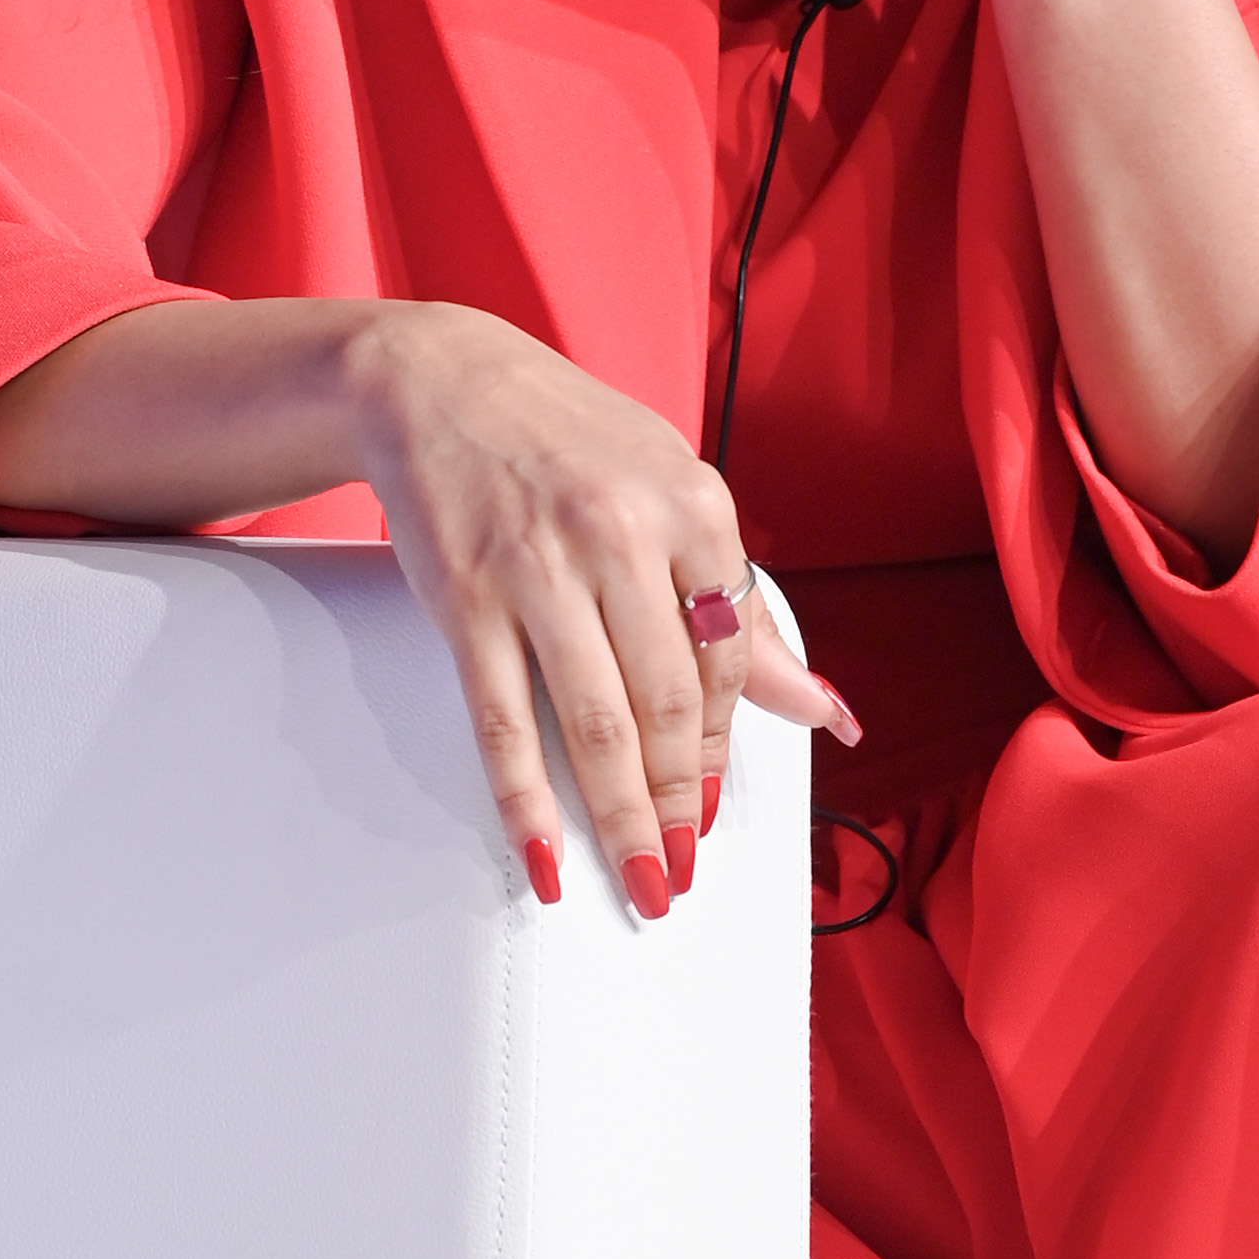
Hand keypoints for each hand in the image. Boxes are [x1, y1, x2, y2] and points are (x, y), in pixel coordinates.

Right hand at [352, 302, 851, 915]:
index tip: (709, 800)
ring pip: (597, 724)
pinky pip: (504, 721)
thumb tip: (820, 706)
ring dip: (623, 817)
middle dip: (680, 801)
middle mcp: (622, 536)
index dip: (722, 744)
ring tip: (641, 878)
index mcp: (692, 506)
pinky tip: (545, 854)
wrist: (438, 380)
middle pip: (669, 703)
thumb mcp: (672, 490)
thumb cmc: (566, 438)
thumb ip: (738, 599)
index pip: (729, 656)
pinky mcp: (468, 599)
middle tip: (681, 866)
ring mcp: (541, 570)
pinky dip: (527, 800)